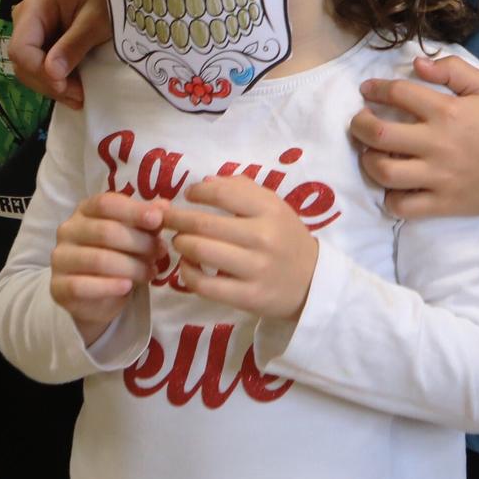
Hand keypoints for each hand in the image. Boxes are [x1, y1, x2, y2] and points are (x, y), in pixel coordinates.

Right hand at [7, 0, 109, 108]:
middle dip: (47, 83)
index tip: (63, 85)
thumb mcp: (96, 21)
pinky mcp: (44, 45)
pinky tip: (75, 92)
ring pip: (31, 70)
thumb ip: (73, 45)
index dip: (38, 71)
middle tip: (77, 97)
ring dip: (52, 87)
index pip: (21, 48)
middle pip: (23, 62)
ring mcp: (33, 34)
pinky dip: (57, 83)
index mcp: (34, 7)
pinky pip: (42, 69)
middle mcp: (26, 20)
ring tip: (79, 98)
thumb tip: (52, 73)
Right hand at [51, 192, 165, 344]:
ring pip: (98, 259)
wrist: (100, 296)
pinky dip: (109, 286)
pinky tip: (127, 287)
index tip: (158, 220)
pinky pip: (82, 286)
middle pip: (105, 231)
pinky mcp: (57, 287)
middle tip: (159, 253)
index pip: (106, 203)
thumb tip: (165, 206)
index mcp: (85, 210)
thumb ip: (149, 220)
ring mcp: (60, 258)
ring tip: (150, 272)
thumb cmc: (121, 254)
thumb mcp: (138, 234)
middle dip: (139, 243)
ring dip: (132, 267)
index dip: (133, 210)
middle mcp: (67, 230)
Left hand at [163, 176, 318, 320]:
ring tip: (181, 241)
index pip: (222, 193)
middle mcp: (263, 237)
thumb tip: (204, 182)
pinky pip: (203, 284)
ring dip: (181, 244)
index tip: (189, 194)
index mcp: (270, 210)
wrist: (312, 281)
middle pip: (203, 224)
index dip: (197, 192)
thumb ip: (242, 190)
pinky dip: (186, 273)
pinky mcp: (246, 296)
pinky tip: (187, 266)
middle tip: (166, 219)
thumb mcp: (275, 207)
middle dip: (176, 219)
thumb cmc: (286, 238)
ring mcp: (255, 269)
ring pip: (200, 251)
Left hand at [350, 55, 478, 218]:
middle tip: (359, 120)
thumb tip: (417, 65)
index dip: (376, 88)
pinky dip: (389, 197)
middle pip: (379, 134)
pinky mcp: (441, 204)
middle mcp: (437, 144)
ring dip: (368, 160)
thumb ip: (452, 69)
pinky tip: (392, 185)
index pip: (398, 94)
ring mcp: (438, 177)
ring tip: (370, 153)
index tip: (368, 90)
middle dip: (359, 124)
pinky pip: (401, 206)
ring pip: (383, 172)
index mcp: (448, 111)